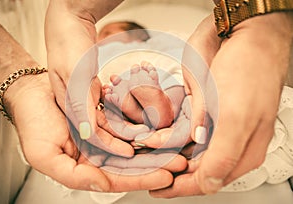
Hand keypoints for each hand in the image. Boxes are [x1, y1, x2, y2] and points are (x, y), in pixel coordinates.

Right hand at [4, 72, 184, 191]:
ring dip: (155, 146)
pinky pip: (128, 123)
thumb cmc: (33, 123)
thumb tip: (101, 184)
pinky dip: (143, 126)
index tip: (166, 177)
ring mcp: (104, 135)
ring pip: (134, 144)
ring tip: (176, 146)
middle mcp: (97, 153)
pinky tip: (160, 127)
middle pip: (132, 163)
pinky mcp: (106, 117)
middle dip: (157, 164)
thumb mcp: (45, 156)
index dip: (142, 178)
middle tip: (181, 162)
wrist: (31, 93)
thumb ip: (73, 175)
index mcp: (85, 167)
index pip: (118, 178)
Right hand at [44, 0, 130, 156]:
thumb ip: (79, 106)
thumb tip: (88, 135)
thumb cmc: (66, 47)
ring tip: (144, 130)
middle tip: (142, 141)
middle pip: (102, 132)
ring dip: (125, 126)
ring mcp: (85, 100)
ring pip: (107, 121)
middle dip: (122, 139)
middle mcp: (77, 109)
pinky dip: (122, 110)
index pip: (92, 136)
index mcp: (69, 108)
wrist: (67, 26)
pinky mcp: (92, 92)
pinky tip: (135, 113)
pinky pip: (109, 107)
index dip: (111, 146)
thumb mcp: (74, 76)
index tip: (131, 152)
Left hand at [150, 12, 292, 196]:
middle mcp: (226, 139)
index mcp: (240, 149)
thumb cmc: (250, 71)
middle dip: (170, 167)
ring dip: (164, 151)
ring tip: (145, 153)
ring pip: (184, 148)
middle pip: (193, 165)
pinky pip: (180, 127)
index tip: (158, 188)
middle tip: (148, 168)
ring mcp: (213, 123)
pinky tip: (152, 133)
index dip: (181, 186)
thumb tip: (208, 184)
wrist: (244, 34)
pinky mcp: (202, 107)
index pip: (207, 180)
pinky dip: (165, 132)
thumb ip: (224, 156)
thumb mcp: (238, 119)